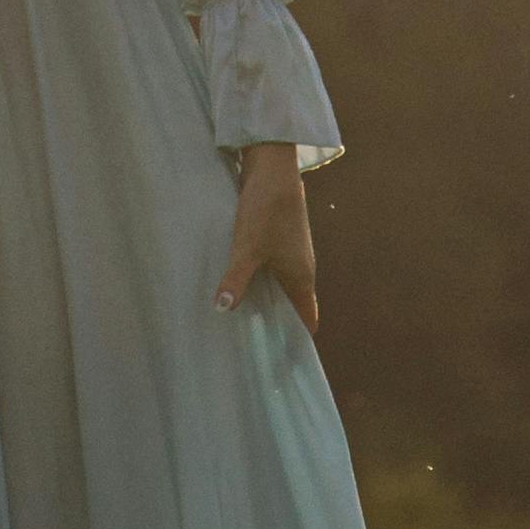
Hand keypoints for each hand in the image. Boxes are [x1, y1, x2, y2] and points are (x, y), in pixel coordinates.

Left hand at [215, 142, 319, 329]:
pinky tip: (235, 282)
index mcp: (302, 277)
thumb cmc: (267, 210)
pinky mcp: (277, 238)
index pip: (307, 318)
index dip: (297, 339)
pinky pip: (270, 268)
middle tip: (254, 347)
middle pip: (293, 305)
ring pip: (280, 286)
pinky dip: (258, 280)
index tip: (283, 360)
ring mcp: (290, 252)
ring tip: (241, 320)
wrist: (273, 168)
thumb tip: (223, 309)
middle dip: (277, 325)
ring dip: (265, 301)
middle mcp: (301, 267)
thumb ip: (236, 280)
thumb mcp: (248, 248)